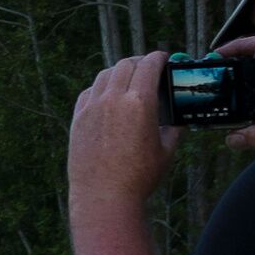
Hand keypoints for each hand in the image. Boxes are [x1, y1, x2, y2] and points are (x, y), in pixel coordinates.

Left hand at [68, 52, 179, 210]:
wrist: (104, 196)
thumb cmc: (139, 177)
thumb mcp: (166, 151)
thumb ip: (174, 129)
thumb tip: (178, 120)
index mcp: (140, 102)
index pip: (148, 65)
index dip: (158, 57)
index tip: (163, 58)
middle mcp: (113, 99)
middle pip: (125, 64)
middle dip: (139, 62)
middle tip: (147, 67)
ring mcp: (92, 107)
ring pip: (104, 75)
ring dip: (118, 72)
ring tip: (127, 79)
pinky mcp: (77, 118)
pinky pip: (88, 92)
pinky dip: (100, 88)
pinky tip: (106, 96)